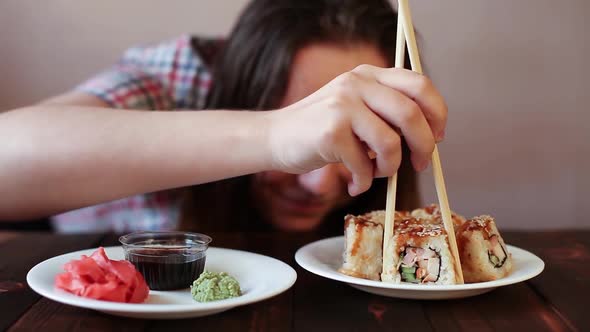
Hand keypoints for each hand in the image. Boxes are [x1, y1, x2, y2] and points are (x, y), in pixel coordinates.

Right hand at [267, 65, 447, 195]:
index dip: (437, 114)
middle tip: (421, 165)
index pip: (419, 86)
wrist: (275, 137)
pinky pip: (364, 165)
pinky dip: (363, 181)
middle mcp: (357, 83)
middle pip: (411, 114)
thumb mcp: (356, 108)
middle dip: (424, 146)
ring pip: (390, 143)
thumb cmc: (322, 130)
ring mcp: (343, 105)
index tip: (437, 137)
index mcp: (369, 75)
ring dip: (390, 168)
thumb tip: (429, 138)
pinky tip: (353, 183)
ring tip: (376, 174)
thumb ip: (387, 113)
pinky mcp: (330, 131)